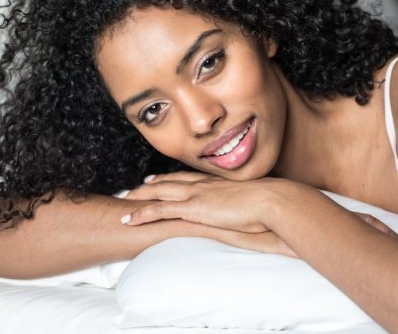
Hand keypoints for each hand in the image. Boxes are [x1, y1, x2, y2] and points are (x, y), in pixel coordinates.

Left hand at [123, 174, 275, 232]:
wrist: (271, 200)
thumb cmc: (271, 203)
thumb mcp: (257, 201)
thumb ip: (248, 204)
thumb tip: (252, 209)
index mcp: (219, 183)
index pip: (190, 178)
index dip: (173, 178)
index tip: (160, 178)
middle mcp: (204, 185)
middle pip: (171, 181)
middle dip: (152, 184)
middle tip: (137, 186)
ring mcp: (197, 195)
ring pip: (160, 192)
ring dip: (141, 196)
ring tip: (125, 199)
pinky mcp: (193, 209)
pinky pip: (160, 210)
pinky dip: (142, 213)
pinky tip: (128, 219)